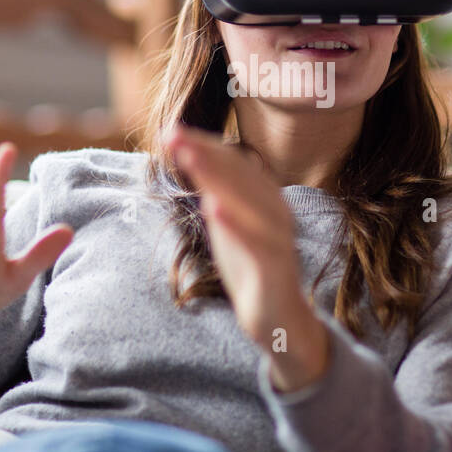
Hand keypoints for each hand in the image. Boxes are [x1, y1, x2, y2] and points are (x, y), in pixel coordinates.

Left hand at [164, 123, 328, 390]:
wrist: (280, 321)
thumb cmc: (253, 269)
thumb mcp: (230, 227)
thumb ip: (217, 193)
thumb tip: (194, 157)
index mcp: (265, 199)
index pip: (234, 163)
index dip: (204, 145)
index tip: (171, 130)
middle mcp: (275, 212)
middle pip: (239, 174)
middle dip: (204, 152)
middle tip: (173, 133)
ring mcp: (277, 239)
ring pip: (248, 201)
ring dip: (217, 175)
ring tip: (188, 156)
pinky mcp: (274, 270)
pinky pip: (256, 243)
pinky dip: (235, 224)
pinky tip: (212, 207)